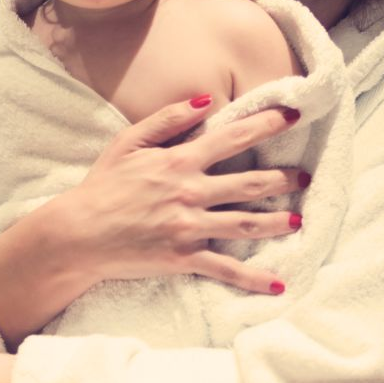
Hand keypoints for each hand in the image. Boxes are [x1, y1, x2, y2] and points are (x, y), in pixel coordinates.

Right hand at [63, 98, 307, 294]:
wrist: (78, 233)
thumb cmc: (102, 186)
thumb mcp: (127, 143)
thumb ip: (167, 119)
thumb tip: (205, 98)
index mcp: (178, 161)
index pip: (231, 138)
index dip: (264, 125)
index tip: (291, 115)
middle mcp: (189, 192)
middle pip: (248, 182)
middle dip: (282, 178)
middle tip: (305, 176)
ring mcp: (189, 226)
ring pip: (245, 223)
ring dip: (277, 221)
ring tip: (299, 220)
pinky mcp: (184, 257)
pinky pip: (225, 269)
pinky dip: (252, 279)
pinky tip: (277, 284)